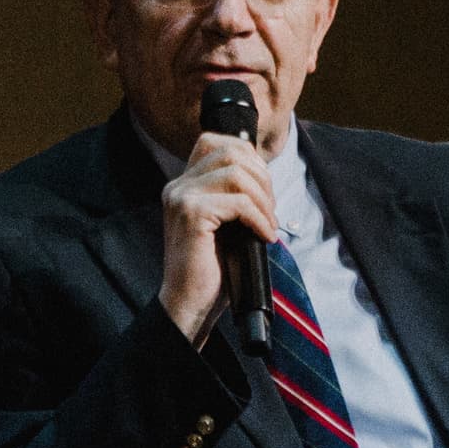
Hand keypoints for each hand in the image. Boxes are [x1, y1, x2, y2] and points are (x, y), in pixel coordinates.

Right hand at [155, 133, 277, 342]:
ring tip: (268, 224)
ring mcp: (181, 198)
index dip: (247, 156)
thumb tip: (264, 175)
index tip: (263, 188)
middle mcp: (178, 186)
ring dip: (263, 198)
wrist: (188, 305)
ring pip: (237, 173)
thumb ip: (234, 196)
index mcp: (184, 185)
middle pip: (230, 151)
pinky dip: (259, 218)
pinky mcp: (191, 215)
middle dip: (261, 177)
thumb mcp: (225, 224)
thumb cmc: (211, 271)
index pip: (214, 142)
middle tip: (270, 209)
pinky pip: (239, 202)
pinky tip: (264, 237)